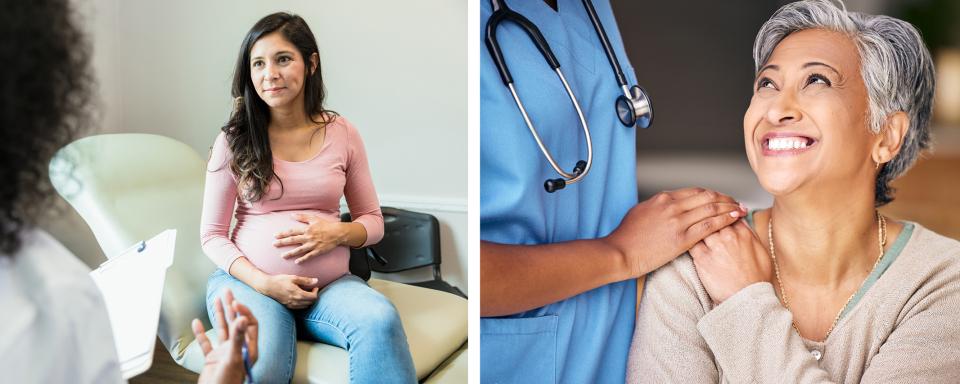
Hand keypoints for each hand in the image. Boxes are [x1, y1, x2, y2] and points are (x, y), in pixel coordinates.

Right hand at [192, 288, 258, 383]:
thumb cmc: (227, 381)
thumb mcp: (234, 357)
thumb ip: (238, 338)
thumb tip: (242, 318)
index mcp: (248, 347)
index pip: (249, 324)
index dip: (243, 311)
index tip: (235, 302)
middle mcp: (237, 348)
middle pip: (235, 322)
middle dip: (231, 306)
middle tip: (226, 290)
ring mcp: (224, 353)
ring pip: (221, 329)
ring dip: (218, 314)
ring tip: (216, 299)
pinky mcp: (212, 359)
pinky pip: (206, 343)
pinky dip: (201, 333)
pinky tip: (196, 322)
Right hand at [256, 274, 319, 308]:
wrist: (267, 286)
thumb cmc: (280, 280)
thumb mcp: (293, 278)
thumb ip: (305, 280)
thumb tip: (316, 281)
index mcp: (298, 294)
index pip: (313, 297)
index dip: (316, 292)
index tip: (315, 287)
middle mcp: (295, 301)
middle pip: (311, 302)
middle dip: (313, 296)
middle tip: (312, 289)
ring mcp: (291, 305)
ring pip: (305, 306)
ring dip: (308, 300)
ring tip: (306, 293)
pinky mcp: (288, 306)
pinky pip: (299, 307)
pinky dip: (303, 303)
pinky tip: (300, 297)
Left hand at [274, 213, 345, 263]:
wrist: (337, 233)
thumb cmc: (325, 225)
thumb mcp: (314, 218)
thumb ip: (302, 217)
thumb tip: (292, 215)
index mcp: (306, 229)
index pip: (292, 232)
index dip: (283, 233)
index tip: (275, 235)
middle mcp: (308, 237)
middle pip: (293, 240)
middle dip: (282, 242)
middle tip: (274, 244)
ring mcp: (312, 245)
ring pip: (299, 250)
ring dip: (290, 253)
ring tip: (283, 256)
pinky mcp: (318, 251)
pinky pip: (309, 256)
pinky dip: (303, 259)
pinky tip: (297, 262)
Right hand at [603, 187, 746, 276]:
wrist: (619, 252)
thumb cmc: (626, 237)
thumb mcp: (640, 212)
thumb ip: (657, 207)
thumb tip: (668, 206)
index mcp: (662, 198)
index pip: (694, 191)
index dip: (711, 194)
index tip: (720, 198)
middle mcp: (672, 205)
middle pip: (707, 196)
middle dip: (725, 198)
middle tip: (735, 202)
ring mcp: (678, 221)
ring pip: (712, 208)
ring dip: (729, 207)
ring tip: (740, 209)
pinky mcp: (682, 238)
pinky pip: (710, 225)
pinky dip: (725, 220)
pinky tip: (735, 219)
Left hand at [690, 220, 771, 303]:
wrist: (747, 299)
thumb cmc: (755, 279)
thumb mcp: (761, 252)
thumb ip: (749, 234)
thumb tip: (741, 221)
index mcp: (743, 234)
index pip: (727, 213)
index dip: (720, 212)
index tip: (716, 213)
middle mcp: (728, 237)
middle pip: (712, 217)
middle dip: (706, 216)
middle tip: (700, 219)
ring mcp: (714, 247)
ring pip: (700, 227)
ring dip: (696, 227)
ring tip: (691, 229)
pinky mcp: (702, 259)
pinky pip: (691, 242)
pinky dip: (688, 240)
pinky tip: (686, 241)